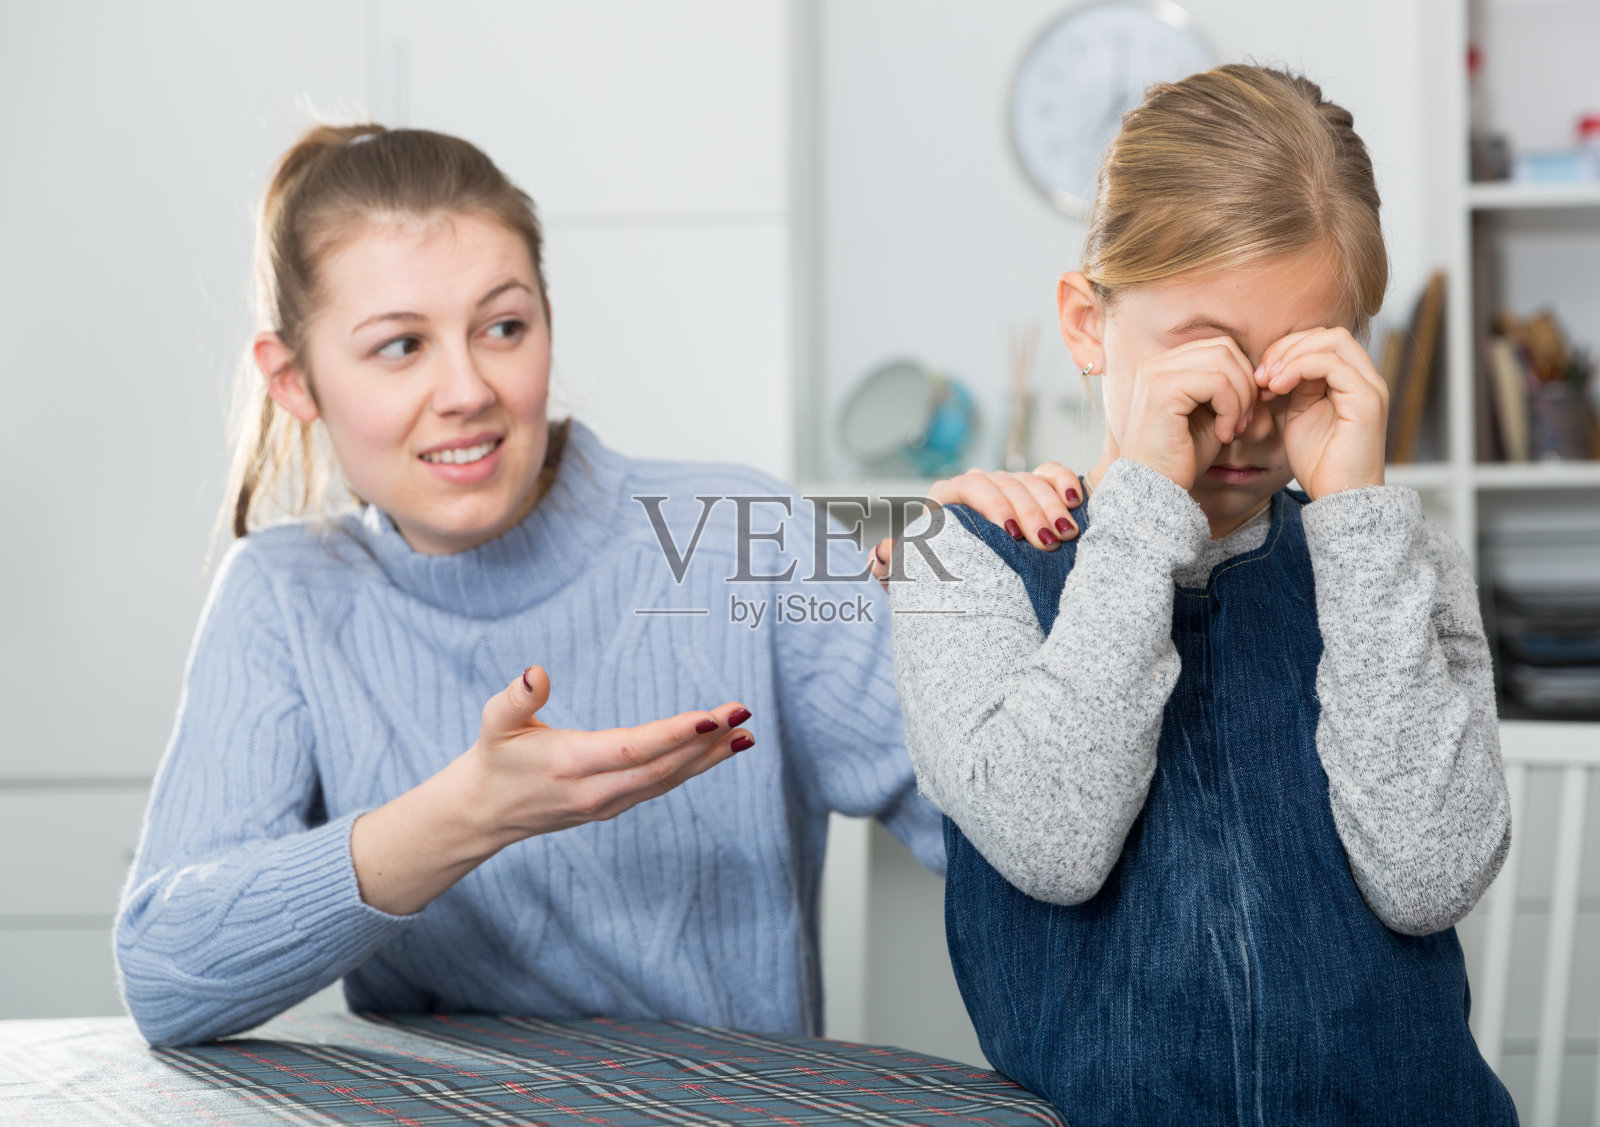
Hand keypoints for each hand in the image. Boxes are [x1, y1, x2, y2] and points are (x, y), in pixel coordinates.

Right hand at [468, 666, 752, 838]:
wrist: (483, 814)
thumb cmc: (493, 758)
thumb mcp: (495, 723)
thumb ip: (516, 699)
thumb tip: (536, 673)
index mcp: (569, 764)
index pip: (633, 749)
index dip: (675, 734)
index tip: (713, 716)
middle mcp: (595, 790)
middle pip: (662, 767)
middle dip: (707, 742)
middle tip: (744, 713)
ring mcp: (607, 804)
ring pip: (667, 781)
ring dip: (709, 757)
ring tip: (746, 733)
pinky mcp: (614, 807)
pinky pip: (661, 786)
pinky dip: (693, 768)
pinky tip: (719, 750)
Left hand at [869, 463, 1084, 583]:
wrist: (962, 583)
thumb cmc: (937, 577)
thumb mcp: (911, 574)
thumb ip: (891, 566)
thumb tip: (878, 556)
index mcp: (947, 497)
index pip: (970, 486)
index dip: (992, 504)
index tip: (1010, 534)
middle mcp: (979, 486)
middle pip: (1007, 484)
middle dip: (1030, 512)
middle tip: (1046, 543)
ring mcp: (1009, 486)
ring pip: (1032, 482)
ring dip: (1051, 506)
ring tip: (1065, 535)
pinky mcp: (1036, 490)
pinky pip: (1052, 473)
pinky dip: (1065, 482)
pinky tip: (1077, 502)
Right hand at [1119, 336, 1258, 489]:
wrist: (1156, 488)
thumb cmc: (1182, 456)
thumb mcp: (1213, 416)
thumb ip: (1231, 390)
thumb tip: (1267, 378)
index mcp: (1166, 365)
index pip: (1220, 348)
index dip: (1243, 376)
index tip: (1247, 413)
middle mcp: (1156, 363)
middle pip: (1224, 348)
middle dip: (1246, 384)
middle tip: (1245, 421)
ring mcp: (1156, 374)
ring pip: (1223, 361)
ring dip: (1240, 398)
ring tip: (1235, 429)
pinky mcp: (1162, 390)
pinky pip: (1216, 382)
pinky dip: (1230, 408)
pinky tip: (1224, 434)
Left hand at [1254, 327, 1386, 499]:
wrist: (1338, 497)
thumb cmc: (1319, 463)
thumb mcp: (1298, 415)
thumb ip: (1293, 387)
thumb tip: (1273, 367)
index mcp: (1350, 381)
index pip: (1322, 341)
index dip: (1287, 349)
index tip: (1260, 374)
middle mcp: (1365, 379)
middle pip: (1328, 335)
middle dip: (1287, 347)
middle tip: (1260, 374)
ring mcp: (1369, 387)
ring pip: (1332, 342)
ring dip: (1291, 356)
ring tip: (1267, 381)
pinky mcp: (1366, 400)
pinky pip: (1332, 365)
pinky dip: (1299, 368)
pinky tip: (1277, 387)